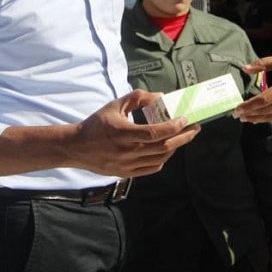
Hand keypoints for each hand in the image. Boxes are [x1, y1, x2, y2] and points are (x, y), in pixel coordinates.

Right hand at [72, 90, 199, 177]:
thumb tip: (160, 97)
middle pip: (163, 147)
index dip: (173, 127)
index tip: (185, 118)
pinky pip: (152, 168)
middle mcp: (125, 151)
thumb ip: (137, 98)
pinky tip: (167, 149)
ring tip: (183, 136)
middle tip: (195, 128)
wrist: (77, 147)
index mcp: (122, 133)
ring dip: (175, 147)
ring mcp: (126, 165)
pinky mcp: (125, 173)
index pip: (154, 133)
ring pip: (160, 159)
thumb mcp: (114, 105)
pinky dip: (163, 159)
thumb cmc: (96, 124)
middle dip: (183, 137)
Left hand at [234, 55, 271, 122]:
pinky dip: (265, 118)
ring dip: (255, 118)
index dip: (249, 106)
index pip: (264, 99)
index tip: (237, 109)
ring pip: (271, 116)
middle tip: (235, 115)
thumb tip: (246, 67)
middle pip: (265, 110)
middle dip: (249, 113)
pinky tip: (256, 118)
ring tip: (243, 118)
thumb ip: (264, 63)